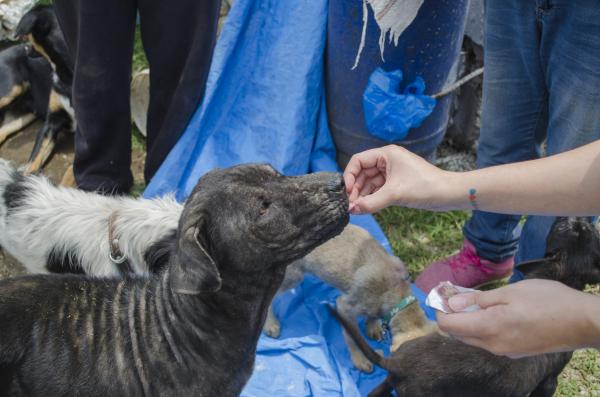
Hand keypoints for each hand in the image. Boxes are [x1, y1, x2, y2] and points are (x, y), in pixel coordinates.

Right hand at [343, 145, 447, 213]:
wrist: (448, 194)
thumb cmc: (425, 187)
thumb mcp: (395, 194)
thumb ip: (371, 202)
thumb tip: (352, 210)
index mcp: (386, 154)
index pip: (358, 161)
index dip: (349, 176)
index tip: (346, 192)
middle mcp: (387, 160)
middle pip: (362, 173)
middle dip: (355, 188)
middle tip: (349, 205)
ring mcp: (391, 172)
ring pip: (369, 182)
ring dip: (362, 195)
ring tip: (355, 208)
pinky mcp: (396, 183)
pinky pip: (377, 189)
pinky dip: (371, 198)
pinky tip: (365, 208)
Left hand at [436, 279, 599, 357]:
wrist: (583, 322)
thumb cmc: (548, 300)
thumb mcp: (510, 292)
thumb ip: (478, 300)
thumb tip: (451, 303)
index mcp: (488, 328)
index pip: (448, 325)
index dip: (440, 309)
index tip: (442, 293)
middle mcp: (493, 346)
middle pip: (458, 334)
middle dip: (451, 315)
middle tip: (455, 294)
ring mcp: (505, 351)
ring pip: (474, 338)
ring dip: (467, 321)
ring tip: (474, 300)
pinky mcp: (516, 352)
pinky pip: (489, 341)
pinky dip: (482, 327)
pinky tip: (492, 311)